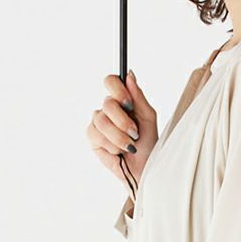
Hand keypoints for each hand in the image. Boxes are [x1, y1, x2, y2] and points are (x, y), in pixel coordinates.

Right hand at [87, 70, 157, 191]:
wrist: (143, 167)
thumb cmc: (148, 142)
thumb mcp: (148, 117)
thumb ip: (138, 97)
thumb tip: (129, 75)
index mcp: (121, 100)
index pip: (111, 81)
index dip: (117, 90)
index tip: (128, 103)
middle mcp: (107, 109)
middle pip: (107, 103)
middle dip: (123, 121)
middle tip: (135, 132)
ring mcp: (98, 122)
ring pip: (101, 120)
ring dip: (119, 136)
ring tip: (130, 145)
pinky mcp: (92, 137)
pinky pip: (97, 135)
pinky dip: (112, 145)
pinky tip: (118, 151)